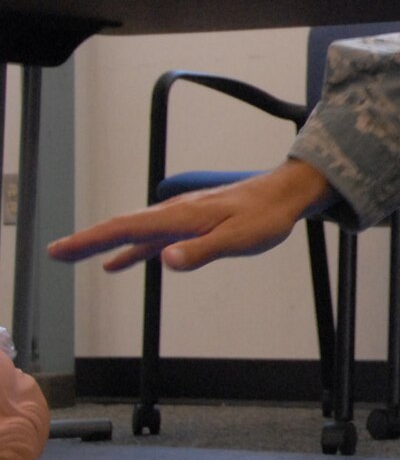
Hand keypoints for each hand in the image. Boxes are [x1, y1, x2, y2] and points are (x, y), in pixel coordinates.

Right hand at [47, 159, 334, 273]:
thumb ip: (202, 251)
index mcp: (181, 217)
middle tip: (55, 253)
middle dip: (86, 240)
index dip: (91, 240)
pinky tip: (118, 263)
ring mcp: (181, 218)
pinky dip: (131, 249)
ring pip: (134, 231)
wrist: (284, 195)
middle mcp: (175, 214)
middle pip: (122, 227)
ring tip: (73, 254)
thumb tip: (166, 260)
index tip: (62, 250)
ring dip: (103, 243)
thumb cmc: (265, 217)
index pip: (126, 229)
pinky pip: (152, 238)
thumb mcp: (237, 239)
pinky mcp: (190, 225)